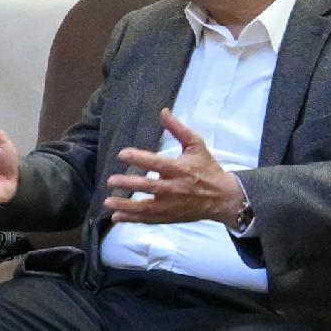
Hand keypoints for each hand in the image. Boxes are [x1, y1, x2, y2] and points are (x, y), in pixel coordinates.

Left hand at [101, 110, 245, 226]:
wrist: (223, 198)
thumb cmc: (207, 169)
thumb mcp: (197, 145)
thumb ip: (178, 129)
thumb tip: (163, 111)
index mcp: (180, 169)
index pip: (157, 163)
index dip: (139, 159)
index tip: (122, 154)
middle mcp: (174, 188)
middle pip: (149, 187)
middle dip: (129, 184)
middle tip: (110, 181)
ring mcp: (171, 205)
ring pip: (146, 207)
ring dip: (125, 205)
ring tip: (108, 202)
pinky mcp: (169, 217)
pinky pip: (148, 219)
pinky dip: (132, 219)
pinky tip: (117, 216)